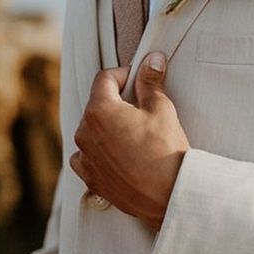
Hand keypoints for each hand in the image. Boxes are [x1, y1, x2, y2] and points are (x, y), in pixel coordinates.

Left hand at [70, 52, 189, 231]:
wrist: (168, 194)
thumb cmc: (165, 149)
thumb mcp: (161, 108)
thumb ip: (150, 81)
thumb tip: (152, 59)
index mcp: (99, 111)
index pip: (105, 78)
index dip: (124, 74)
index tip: (140, 80)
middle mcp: (84, 132)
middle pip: (98, 105)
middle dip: (118, 103)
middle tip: (143, 111)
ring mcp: (85, 157)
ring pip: (93, 130)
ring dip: (109, 127)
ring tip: (136, 136)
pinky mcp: (90, 178)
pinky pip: (89, 156)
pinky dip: (101, 151)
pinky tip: (123, 155)